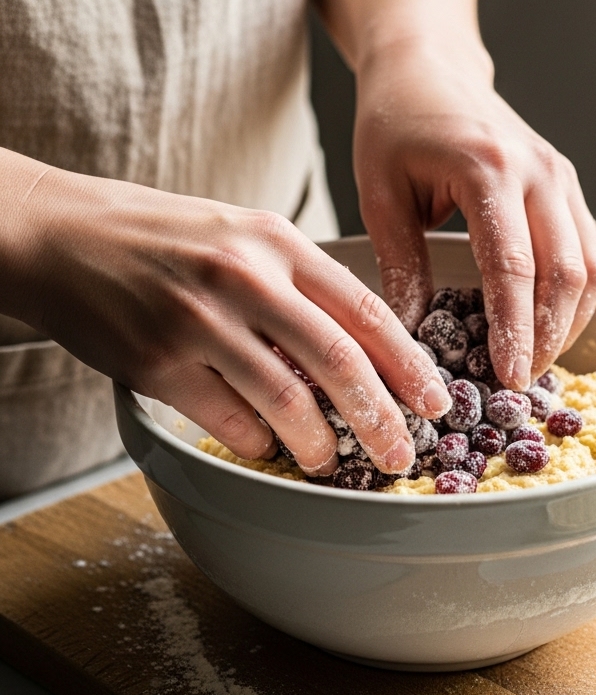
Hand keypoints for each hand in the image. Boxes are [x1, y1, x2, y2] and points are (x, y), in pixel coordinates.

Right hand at [0, 149, 449, 474]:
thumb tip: (358, 348)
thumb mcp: (238, 233)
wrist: (59, 234)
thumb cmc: (158, 237)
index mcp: (274, 242)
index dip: (410, 364)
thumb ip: (296, 281)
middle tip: (403, 455)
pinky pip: (229, 422)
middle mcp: (243, 278)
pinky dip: (257, 444)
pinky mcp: (158, 364)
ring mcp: (199, 322)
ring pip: (287, 402)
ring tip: (328, 461)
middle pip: (340, 362)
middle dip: (383, 419)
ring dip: (319, 445)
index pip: (366, 308)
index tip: (437, 401)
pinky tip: (264, 446)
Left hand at [354, 39, 595, 388]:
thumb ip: (400, 265)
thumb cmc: (396, 123)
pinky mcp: (568, 187)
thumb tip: (409, 336)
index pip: (515, 266)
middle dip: (548, 338)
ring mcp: (562, 177)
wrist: (429, 64)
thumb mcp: (379, 193)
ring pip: (591, 268)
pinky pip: (590, 253)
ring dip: (569, 323)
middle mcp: (540, 171)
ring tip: (532, 362)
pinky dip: (576, 298)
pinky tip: (546, 327)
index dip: (514, 329)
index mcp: (490, 169)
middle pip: (567, 274)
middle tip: (518, 383)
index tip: (507, 377)